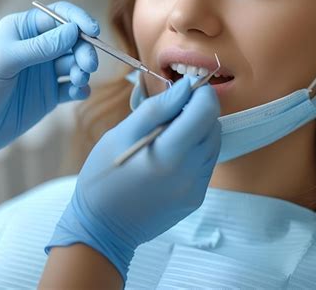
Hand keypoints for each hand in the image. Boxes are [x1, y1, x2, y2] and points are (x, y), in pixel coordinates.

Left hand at [0, 1, 99, 169]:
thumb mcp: (6, 60)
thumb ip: (41, 46)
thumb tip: (74, 31)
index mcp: (23, 30)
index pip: (59, 16)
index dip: (78, 20)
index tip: (93, 31)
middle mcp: (37, 48)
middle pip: (73, 40)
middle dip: (84, 50)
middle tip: (88, 66)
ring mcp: (44, 72)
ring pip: (76, 63)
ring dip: (83, 69)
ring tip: (79, 80)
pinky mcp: (49, 94)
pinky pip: (72, 87)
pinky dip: (80, 89)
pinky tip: (77, 93)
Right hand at [46, 77, 220, 280]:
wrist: (102, 229)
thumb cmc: (104, 176)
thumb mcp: (122, 134)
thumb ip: (157, 108)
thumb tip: (186, 87)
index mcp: (169, 154)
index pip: (205, 112)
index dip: (202, 93)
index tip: (188, 88)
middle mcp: (190, 172)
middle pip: (213, 126)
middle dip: (200, 110)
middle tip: (174, 110)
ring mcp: (196, 188)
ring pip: (214, 144)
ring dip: (200, 129)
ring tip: (171, 131)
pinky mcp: (196, 198)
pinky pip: (207, 163)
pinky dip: (197, 149)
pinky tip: (174, 151)